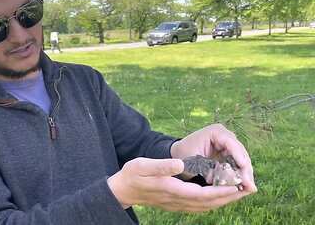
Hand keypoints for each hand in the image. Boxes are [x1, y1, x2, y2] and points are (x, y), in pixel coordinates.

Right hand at [107, 157, 250, 211]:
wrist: (123, 190)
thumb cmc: (132, 175)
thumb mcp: (143, 165)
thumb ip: (162, 166)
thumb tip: (181, 164)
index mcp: (172, 189)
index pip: (202, 193)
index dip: (221, 191)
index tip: (237, 186)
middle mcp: (177, 200)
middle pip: (209, 202)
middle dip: (229, 196)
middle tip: (248, 189)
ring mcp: (177, 204)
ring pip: (206, 206)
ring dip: (224, 200)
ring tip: (239, 192)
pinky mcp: (176, 204)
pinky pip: (200, 205)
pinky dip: (213, 201)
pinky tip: (220, 196)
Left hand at [170, 123, 256, 192]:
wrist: (180, 152)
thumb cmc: (184, 153)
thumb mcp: (192, 160)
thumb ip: (204, 168)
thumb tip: (214, 180)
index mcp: (215, 132)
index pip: (230, 142)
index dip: (239, 154)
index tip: (244, 166)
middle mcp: (225, 136)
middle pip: (240, 152)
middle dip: (245, 169)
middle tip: (249, 184)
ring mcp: (229, 145)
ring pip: (242, 160)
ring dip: (246, 175)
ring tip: (250, 189)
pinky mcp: (230, 154)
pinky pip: (238, 165)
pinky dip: (241, 176)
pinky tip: (246, 187)